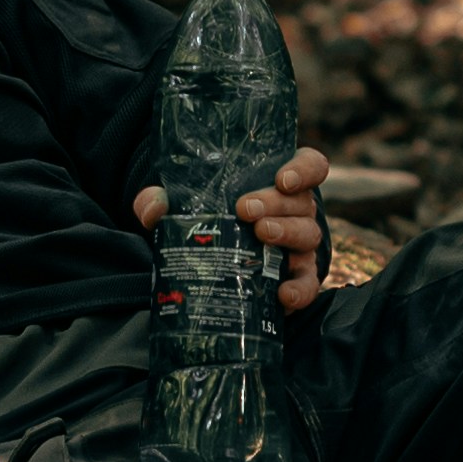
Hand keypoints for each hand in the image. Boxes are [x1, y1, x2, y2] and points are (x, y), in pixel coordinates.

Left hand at [132, 146, 332, 311]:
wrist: (218, 262)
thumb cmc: (211, 220)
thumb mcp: (184, 206)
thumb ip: (161, 201)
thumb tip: (152, 207)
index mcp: (281, 185)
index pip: (310, 167)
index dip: (303, 170)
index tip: (282, 178)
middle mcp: (297, 212)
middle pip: (302, 202)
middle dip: (275, 203)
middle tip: (245, 209)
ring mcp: (300, 245)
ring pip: (308, 235)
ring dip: (286, 233)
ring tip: (259, 234)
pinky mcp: (297, 278)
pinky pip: (308, 284)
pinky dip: (300, 290)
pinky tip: (282, 294)